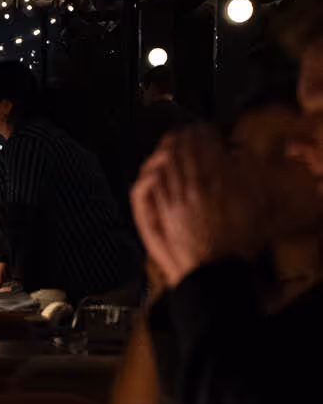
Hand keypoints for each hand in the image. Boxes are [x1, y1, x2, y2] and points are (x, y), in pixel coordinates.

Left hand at [131, 126, 265, 288]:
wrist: (214, 273)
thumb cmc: (237, 244)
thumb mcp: (256, 203)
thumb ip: (247, 174)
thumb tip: (238, 155)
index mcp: (217, 179)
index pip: (204, 141)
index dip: (205, 132)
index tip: (206, 130)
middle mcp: (190, 186)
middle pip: (180, 148)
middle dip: (184, 137)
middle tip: (187, 134)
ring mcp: (171, 200)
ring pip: (161, 163)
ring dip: (165, 151)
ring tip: (169, 146)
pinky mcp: (158, 215)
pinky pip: (148, 186)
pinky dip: (150, 174)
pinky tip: (153, 171)